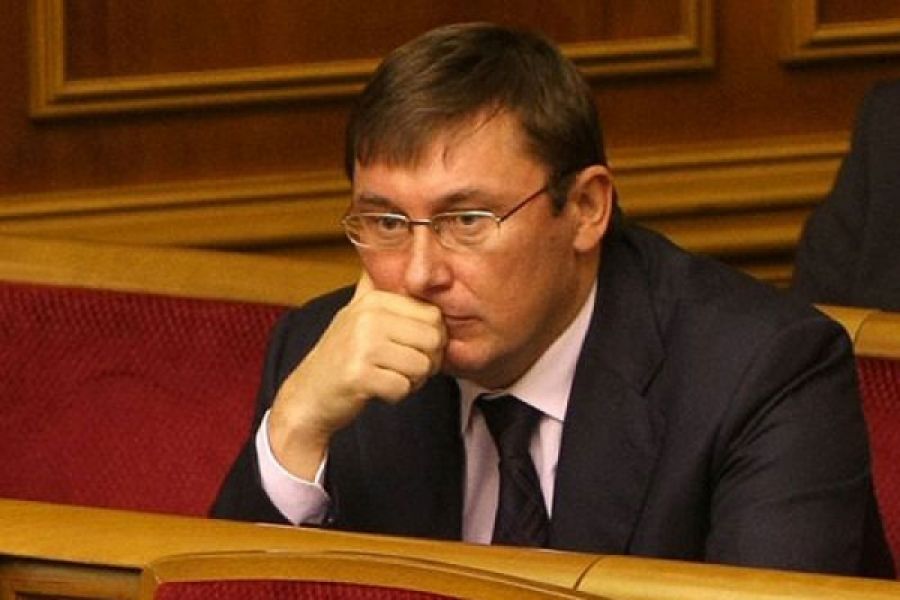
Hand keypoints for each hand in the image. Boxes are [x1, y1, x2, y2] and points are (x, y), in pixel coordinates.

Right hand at [268, 271, 446, 478]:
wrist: (308, 393)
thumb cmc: (340, 356)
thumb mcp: (355, 313)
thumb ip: (374, 287)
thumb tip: (390, 247)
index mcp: (374, 300)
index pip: (433, 315)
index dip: (433, 338)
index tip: (416, 349)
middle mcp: (368, 317)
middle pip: (433, 340)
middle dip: (428, 362)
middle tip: (407, 369)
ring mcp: (362, 345)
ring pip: (421, 366)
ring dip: (413, 381)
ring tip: (390, 378)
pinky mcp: (358, 375)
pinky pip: (403, 388)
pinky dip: (396, 396)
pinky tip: (378, 390)